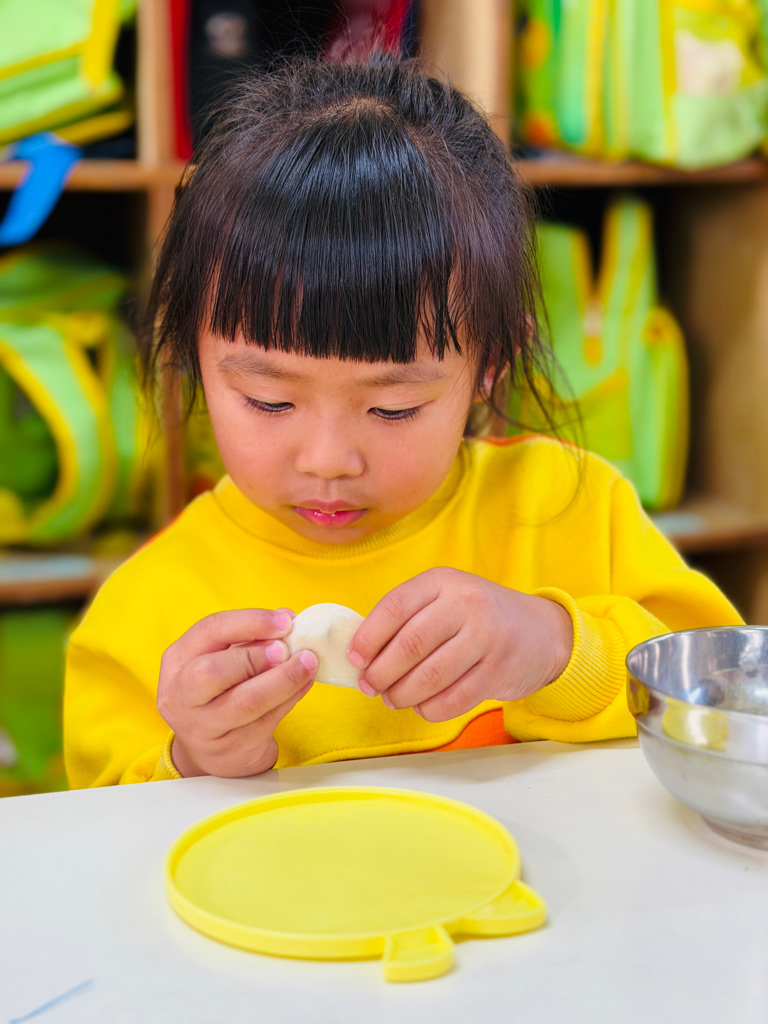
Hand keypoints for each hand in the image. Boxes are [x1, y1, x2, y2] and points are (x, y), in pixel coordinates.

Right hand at [157, 608, 317, 777]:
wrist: (211, 751)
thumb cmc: (219, 692)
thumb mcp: (222, 659)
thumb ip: (250, 638)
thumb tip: (287, 617)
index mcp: (177, 660)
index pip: (209, 631)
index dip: (250, 622)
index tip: (285, 621)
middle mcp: (180, 695)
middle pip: (213, 671)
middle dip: (256, 656)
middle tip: (288, 648)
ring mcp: (203, 727)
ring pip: (245, 702)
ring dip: (283, 679)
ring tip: (308, 664)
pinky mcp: (230, 750)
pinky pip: (265, 721)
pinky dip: (290, 699)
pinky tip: (304, 683)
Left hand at [347, 568, 572, 721]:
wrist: (542, 632)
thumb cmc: (478, 617)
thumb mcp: (446, 599)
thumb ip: (408, 617)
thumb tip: (361, 654)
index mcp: (443, 581)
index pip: (395, 607)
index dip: (368, 637)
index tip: (355, 658)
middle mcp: (466, 604)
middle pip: (409, 645)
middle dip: (381, 673)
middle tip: (370, 686)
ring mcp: (486, 637)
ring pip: (429, 676)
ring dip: (402, 694)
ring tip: (392, 698)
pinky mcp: (498, 671)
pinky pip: (453, 699)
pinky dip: (429, 708)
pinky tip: (422, 706)